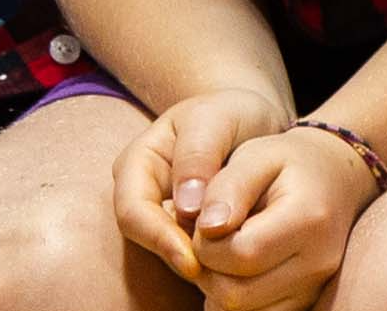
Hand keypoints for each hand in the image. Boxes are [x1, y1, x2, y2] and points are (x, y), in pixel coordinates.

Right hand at [113, 88, 288, 280]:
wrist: (254, 122)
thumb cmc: (231, 114)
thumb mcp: (216, 118)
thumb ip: (198, 154)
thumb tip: (185, 206)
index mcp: (137, 163)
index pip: (133, 211)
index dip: (158, 238)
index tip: (194, 259)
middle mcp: (143, 193)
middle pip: (147, 238)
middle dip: (179, 255)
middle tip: (217, 271)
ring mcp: (164, 214)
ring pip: (170, 250)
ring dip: (198, 261)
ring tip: (233, 267)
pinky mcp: (188, 230)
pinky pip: (193, 252)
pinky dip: (213, 260)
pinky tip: (237, 264)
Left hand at [189, 124, 377, 310]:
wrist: (334, 177)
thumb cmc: (287, 162)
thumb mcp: (256, 156)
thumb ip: (227, 187)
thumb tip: (207, 227)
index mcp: (308, 220)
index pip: (240, 254)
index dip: (206, 244)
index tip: (203, 222)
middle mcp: (318, 262)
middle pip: (237, 295)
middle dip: (206, 271)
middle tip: (205, 240)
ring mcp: (315, 288)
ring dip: (217, 288)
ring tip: (221, 251)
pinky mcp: (306, 301)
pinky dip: (234, 299)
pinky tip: (234, 267)